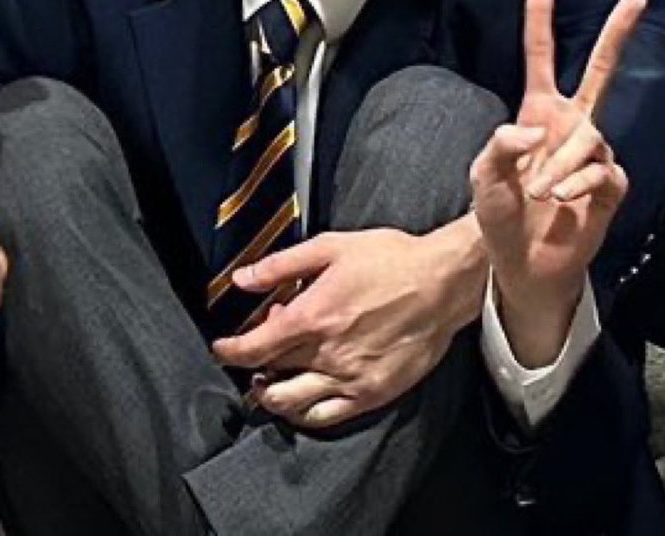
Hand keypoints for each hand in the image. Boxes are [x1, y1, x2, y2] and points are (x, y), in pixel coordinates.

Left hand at [212, 221, 483, 428]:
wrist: (442, 282)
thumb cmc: (391, 260)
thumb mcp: (330, 247)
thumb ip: (281, 265)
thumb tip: (242, 278)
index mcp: (312, 316)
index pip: (254, 347)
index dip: (230, 351)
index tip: (223, 348)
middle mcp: (326, 353)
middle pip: (270, 376)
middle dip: (252, 369)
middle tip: (255, 357)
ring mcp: (350, 378)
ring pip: (293, 404)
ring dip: (273, 397)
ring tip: (271, 384)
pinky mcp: (372, 393)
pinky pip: (327, 418)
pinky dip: (306, 414)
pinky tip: (304, 401)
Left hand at [470, 0, 641, 364]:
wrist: (521, 262)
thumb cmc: (498, 213)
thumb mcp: (483, 176)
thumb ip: (499, 147)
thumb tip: (531, 130)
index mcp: (536, 111)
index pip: (541, 55)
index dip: (541, 17)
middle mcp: (569, 124)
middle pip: (601, 70)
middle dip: (618, 33)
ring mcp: (592, 154)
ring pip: (590, 137)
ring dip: (562, 164)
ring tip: (540, 192)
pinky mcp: (609, 185)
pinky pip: (603, 172)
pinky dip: (579, 185)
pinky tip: (563, 200)